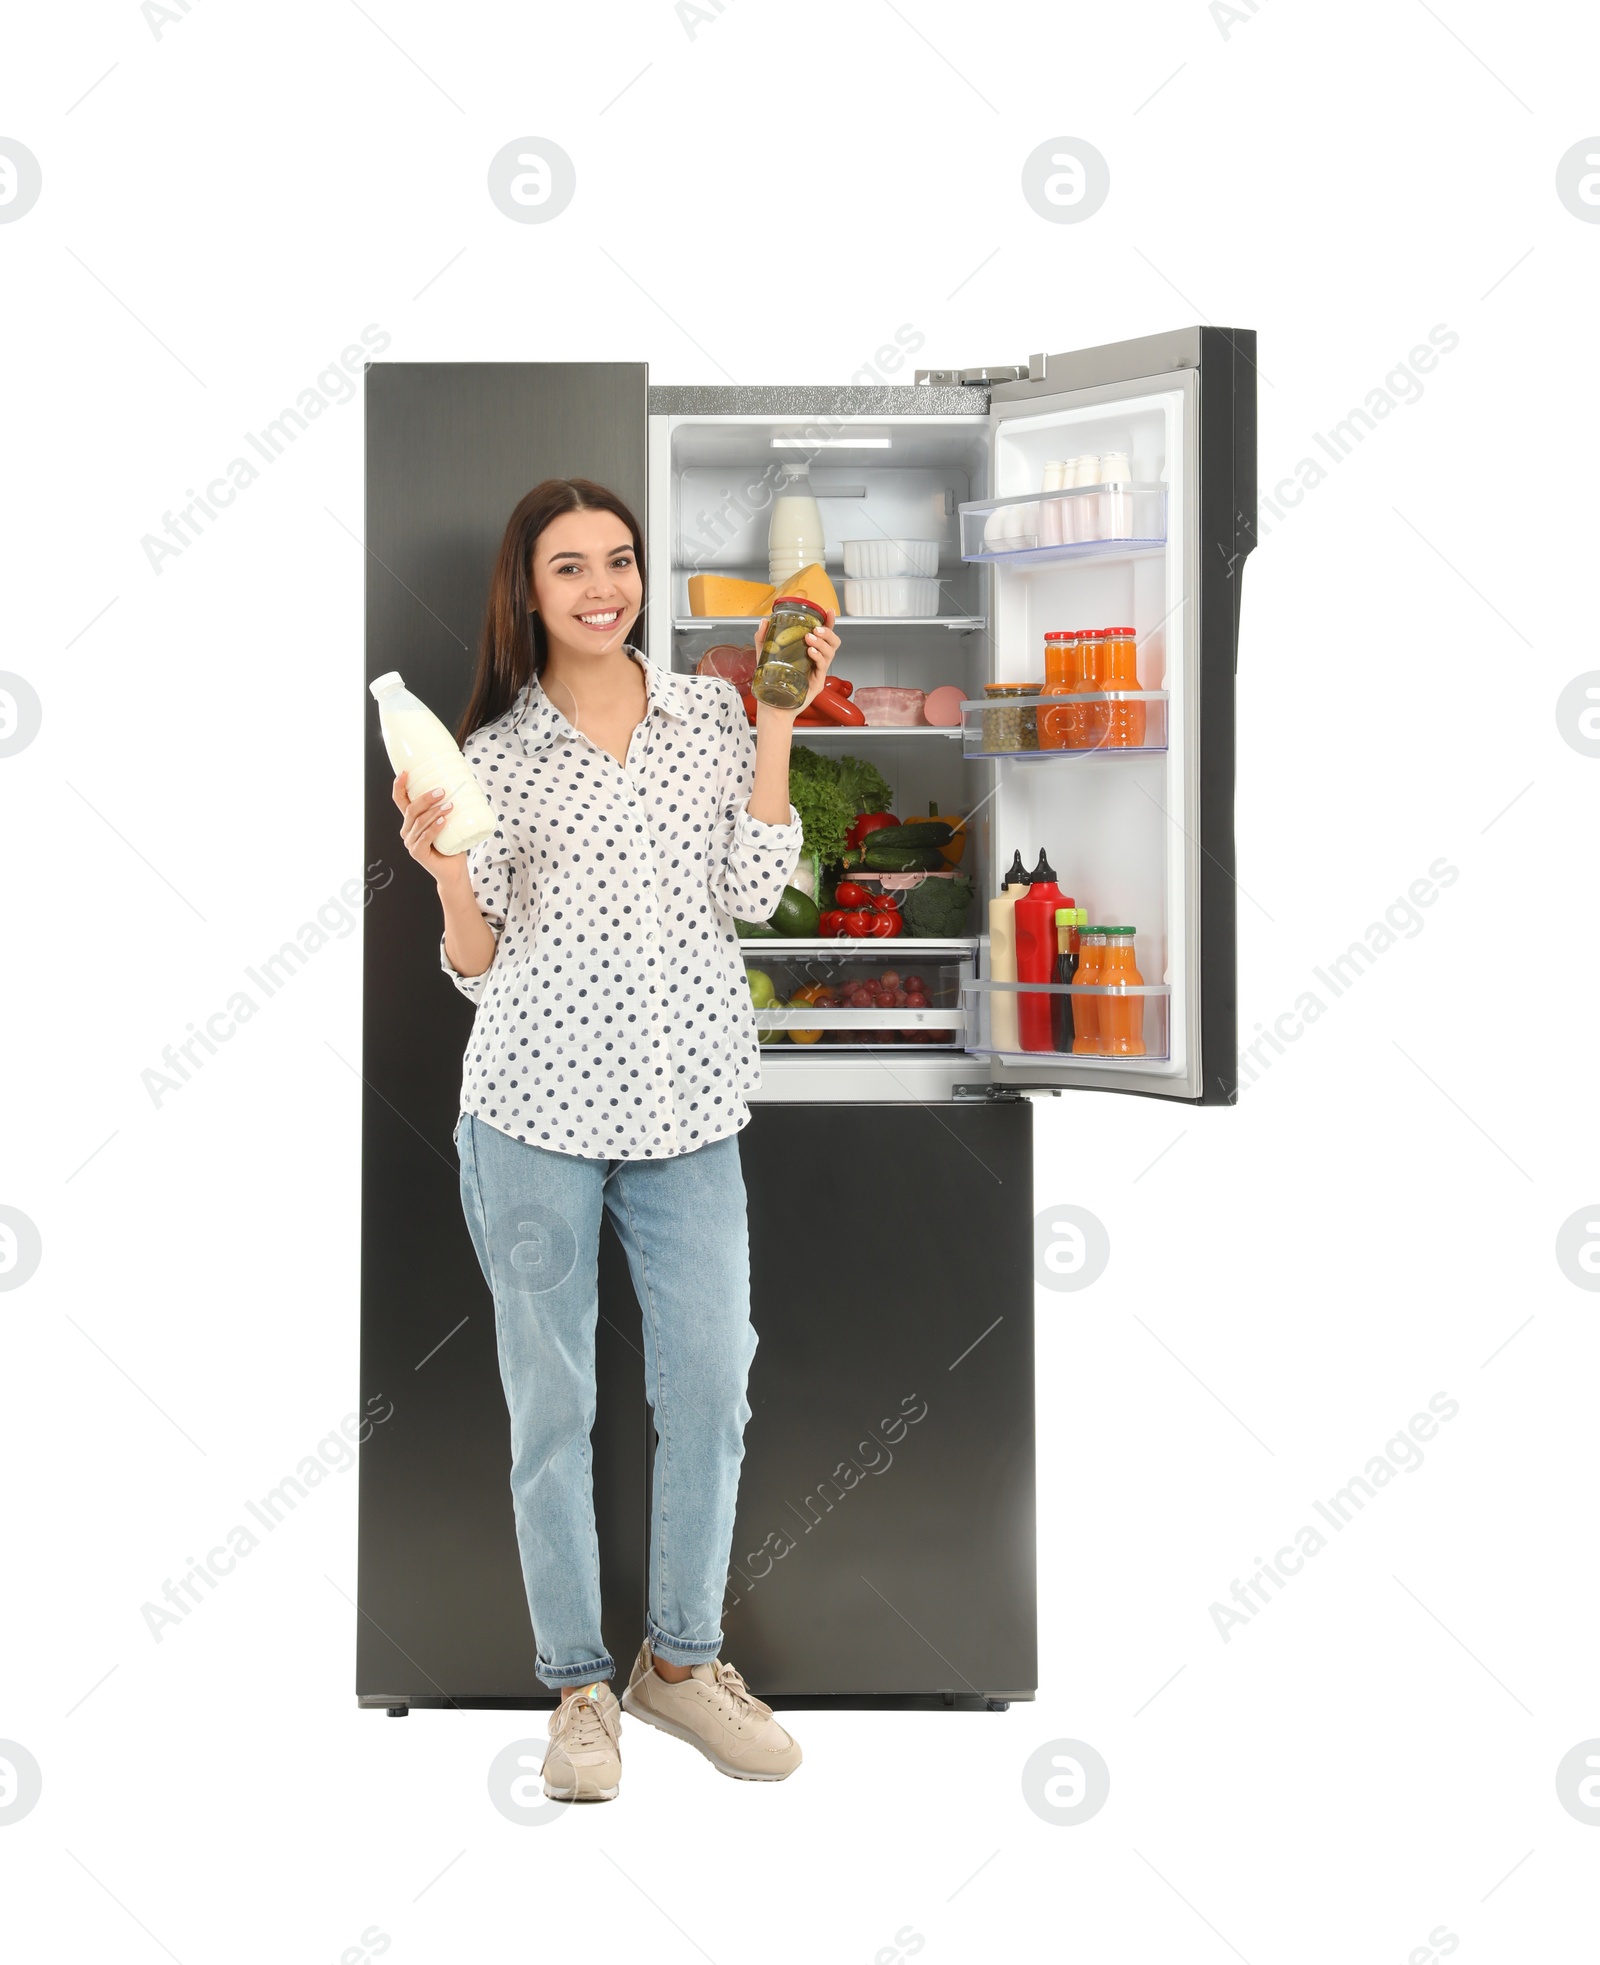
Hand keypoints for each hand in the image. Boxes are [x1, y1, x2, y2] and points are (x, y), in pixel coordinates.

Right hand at [392, 771, 468, 887]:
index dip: (399, 786)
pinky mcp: (417, 853)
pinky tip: (443, 821)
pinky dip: (434, 828)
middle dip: (425, 798)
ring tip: (450, 806)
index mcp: (411, 820)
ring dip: (434, 812)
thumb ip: (449, 807)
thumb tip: (463, 785)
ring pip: (419, 822)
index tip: (405, 773)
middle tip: (442, 791)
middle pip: (411, 810)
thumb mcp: (450, 822)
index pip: (400, 800)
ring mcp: (410, 842)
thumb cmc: (452, 844)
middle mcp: (407, 830)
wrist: (454, 870)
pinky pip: (424, 838)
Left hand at [753, 614, 841, 720]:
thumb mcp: (765, 656)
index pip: (823, 635)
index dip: (828, 622)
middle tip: (815, 630)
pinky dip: (819, 656)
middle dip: (827, 632)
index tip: (828, 612)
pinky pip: (823, 666)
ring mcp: (817, 672)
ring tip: (809, 639)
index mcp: (808, 653)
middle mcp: (816, 661)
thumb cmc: (771, 683)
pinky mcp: (817, 683)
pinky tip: (810, 652)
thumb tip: (765, 621)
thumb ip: (764, 638)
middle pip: (833, 642)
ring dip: (822, 643)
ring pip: (831, 652)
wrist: (771, 706)